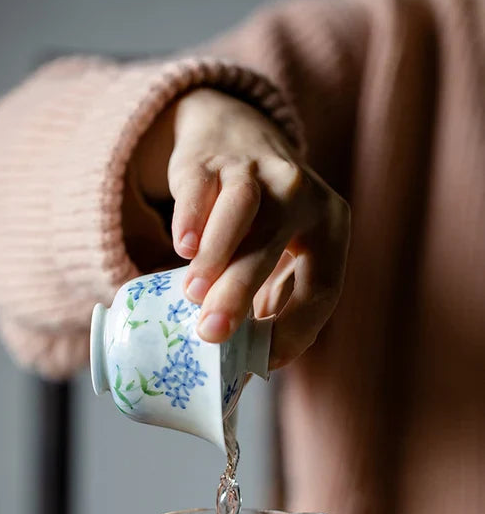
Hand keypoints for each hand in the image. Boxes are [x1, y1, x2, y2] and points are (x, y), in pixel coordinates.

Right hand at [134, 88, 349, 369]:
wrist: (233, 136)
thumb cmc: (260, 220)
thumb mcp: (280, 255)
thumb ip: (268, 305)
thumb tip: (240, 376)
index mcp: (331, 226)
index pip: (323, 286)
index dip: (297, 328)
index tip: (264, 361)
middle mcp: (302, 194)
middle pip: (276, 246)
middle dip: (241, 293)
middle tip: (212, 334)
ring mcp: (257, 169)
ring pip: (241, 209)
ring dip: (217, 255)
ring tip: (193, 294)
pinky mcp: (213, 158)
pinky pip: (203, 186)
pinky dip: (192, 217)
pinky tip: (182, 247)